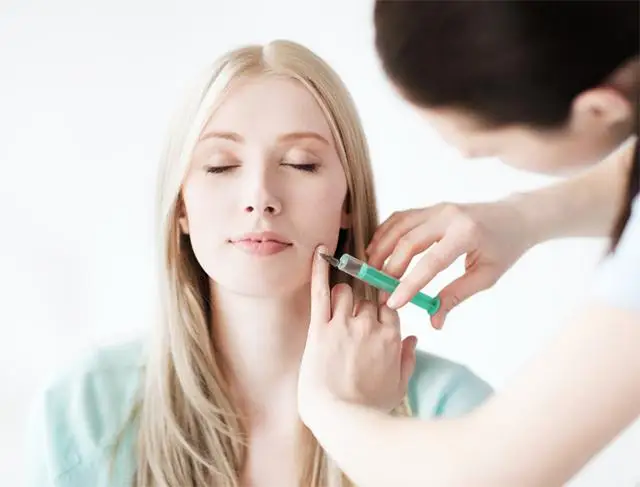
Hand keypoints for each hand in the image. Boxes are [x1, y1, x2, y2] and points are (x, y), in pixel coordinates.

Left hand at [298, 246, 417, 421]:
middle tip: (352, 327)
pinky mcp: (320, 328)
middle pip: (368, 300)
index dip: (382, 313)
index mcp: (391, 338)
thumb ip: (408, 360)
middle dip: (361, 309)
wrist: (338, 418)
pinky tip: (319, 251)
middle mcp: (370, 326)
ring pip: (347, 292)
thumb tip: (414, 339)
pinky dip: (319, 270)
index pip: (390, 308)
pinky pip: (320, 291)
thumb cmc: (368, 408)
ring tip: (336, 316)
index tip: (375, 319)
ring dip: (343, 299)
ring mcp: (344, 324)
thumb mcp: (399, 387)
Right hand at [367, 200, 532, 327]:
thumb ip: (456, 296)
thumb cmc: (504, 247)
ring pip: (398, 226)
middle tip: (380, 291)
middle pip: (408, 241)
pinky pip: (401, 218)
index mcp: (466, 234)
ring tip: (371, 271)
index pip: (430, 262)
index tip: (393, 303)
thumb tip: (434, 321)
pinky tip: (377, 250)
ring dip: (381, 248)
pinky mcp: (431, 207)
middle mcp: (448, 216)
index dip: (409, 284)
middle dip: (389, 268)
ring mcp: (437, 208)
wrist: (515, 217)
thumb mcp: (486, 276)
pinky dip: (385, 233)